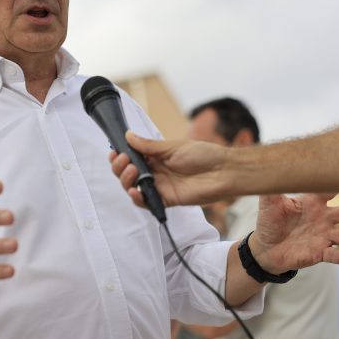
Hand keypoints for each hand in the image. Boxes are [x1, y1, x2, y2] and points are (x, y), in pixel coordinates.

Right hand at [110, 131, 231, 206]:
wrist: (223, 171)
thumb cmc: (203, 155)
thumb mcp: (172, 147)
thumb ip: (149, 146)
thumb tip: (128, 136)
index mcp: (155, 157)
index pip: (131, 157)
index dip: (120, 156)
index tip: (115, 151)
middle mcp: (155, 172)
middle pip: (127, 173)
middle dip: (120, 167)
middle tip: (124, 160)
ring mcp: (159, 186)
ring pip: (133, 187)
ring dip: (126, 180)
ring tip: (132, 171)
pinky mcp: (166, 200)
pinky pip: (146, 202)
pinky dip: (137, 198)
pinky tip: (135, 191)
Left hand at [248, 193, 338, 273]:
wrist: (265, 248)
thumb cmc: (269, 222)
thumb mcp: (268, 203)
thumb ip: (271, 187)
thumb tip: (269, 167)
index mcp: (312, 203)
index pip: (328, 191)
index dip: (337, 185)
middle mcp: (323, 219)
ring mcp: (323, 237)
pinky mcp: (319, 253)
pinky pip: (334, 255)